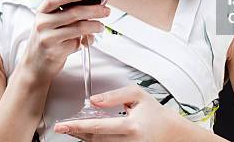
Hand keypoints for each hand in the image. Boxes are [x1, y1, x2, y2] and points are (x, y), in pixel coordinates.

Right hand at [19, 0, 109, 84]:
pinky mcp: (56, 52)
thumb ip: (68, 12)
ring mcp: (48, 39)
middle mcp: (43, 24)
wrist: (35, 64)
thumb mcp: (51, 22)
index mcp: (42, 12)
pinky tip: (88, 40)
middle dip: (94, 10)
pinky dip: (88, 40)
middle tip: (106, 11)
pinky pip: (78, 43)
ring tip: (101, 26)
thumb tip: (96, 3)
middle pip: (74, 13)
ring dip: (95, 26)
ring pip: (79, 28)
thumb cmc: (47, 38)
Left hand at [54, 84, 178, 140]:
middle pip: (95, 139)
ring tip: (75, 128)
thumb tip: (94, 100)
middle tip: (64, 125)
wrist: (171, 132)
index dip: (78, 126)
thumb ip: (115, 95)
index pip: (99, 126)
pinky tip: (90, 135)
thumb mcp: (138, 96)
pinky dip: (97, 141)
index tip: (63, 125)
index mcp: (131, 126)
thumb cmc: (155, 113)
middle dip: (78, 132)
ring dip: (85, 138)